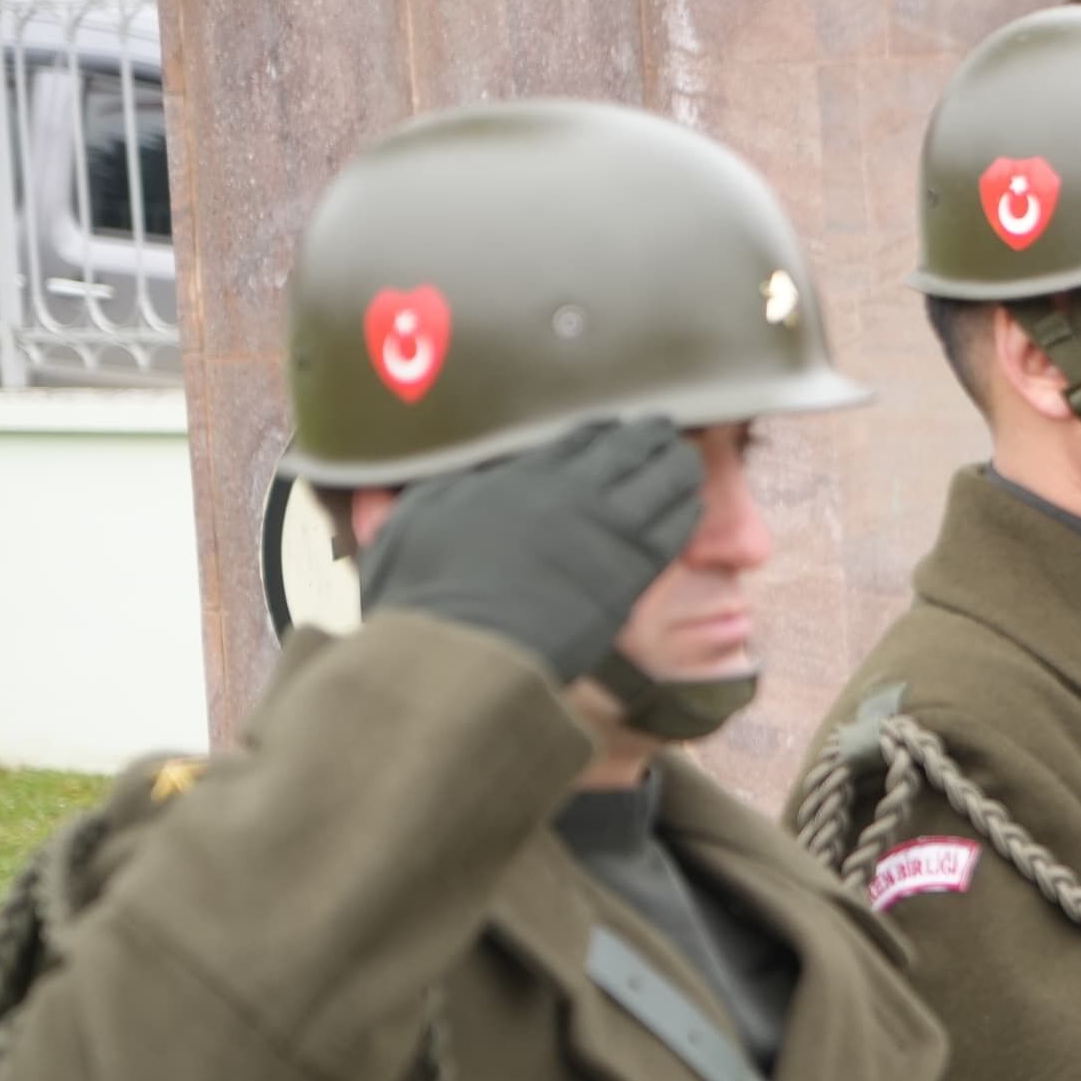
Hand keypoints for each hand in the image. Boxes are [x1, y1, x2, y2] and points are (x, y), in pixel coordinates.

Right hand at [355, 417, 703, 681]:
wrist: (465, 655)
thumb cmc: (425, 600)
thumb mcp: (406, 530)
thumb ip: (420, 498)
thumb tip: (390, 482)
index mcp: (516, 476)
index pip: (571, 439)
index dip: (598, 430)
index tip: (609, 425)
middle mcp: (567, 490)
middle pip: (623, 448)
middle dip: (644, 436)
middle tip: (661, 428)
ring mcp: (605, 527)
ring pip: (657, 479)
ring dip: (673, 463)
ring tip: (682, 457)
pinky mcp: (632, 569)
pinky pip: (673, 526)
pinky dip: (684, 508)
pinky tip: (690, 501)